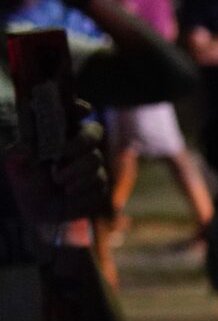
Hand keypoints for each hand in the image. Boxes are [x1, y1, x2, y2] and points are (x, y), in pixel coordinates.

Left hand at [5, 106, 112, 239]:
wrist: (40, 213)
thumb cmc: (27, 182)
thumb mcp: (14, 166)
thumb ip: (16, 155)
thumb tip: (25, 148)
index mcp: (59, 133)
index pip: (73, 112)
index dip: (79, 108)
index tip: (82, 110)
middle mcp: (79, 145)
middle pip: (94, 132)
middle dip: (80, 143)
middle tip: (61, 155)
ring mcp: (93, 164)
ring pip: (96, 160)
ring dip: (75, 172)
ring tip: (59, 182)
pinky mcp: (100, 184)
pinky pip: (99, 183)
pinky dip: (82, 190)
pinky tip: (69, 195)